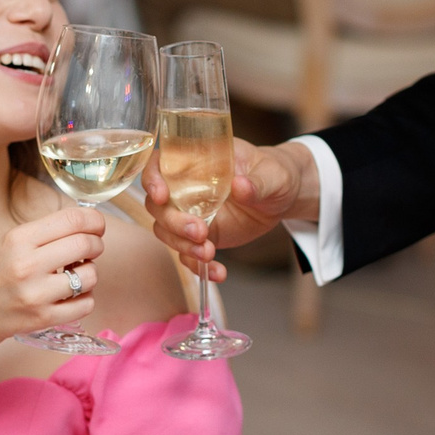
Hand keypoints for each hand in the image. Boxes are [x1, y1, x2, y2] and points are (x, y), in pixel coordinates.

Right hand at [0, 203, 111, 344]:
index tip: (97, 225)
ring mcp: (36, 295)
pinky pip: (86, 304)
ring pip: (90, 276)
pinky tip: (71, 293)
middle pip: (86, 244)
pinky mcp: (43, 318)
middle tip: (90, 248)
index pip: (73, 220)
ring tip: (75, 273)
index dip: (94, 220)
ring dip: (89, 272)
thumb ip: (45, 231)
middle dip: (96, 243)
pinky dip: (85, 297)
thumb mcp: (8, 239)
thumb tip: (87, 223)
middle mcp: (27, 266)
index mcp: (19, 239)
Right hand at [145, 138, 310, 282]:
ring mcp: (191, 213)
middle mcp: (186, 188)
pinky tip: (217, 273)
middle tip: (200, 233)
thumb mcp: (272, 174)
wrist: (282, 195)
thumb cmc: (274, 172)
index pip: (159, 165)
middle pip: (159, 206)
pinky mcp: (202, 236)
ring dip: (183, 247)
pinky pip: (189, 254)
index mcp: (196, 161)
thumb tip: (241, 186)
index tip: (162, 195)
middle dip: (174, 223)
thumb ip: (257, 182)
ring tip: (209, 255)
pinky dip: (199, 266)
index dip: (152, 179)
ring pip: (168, 233)